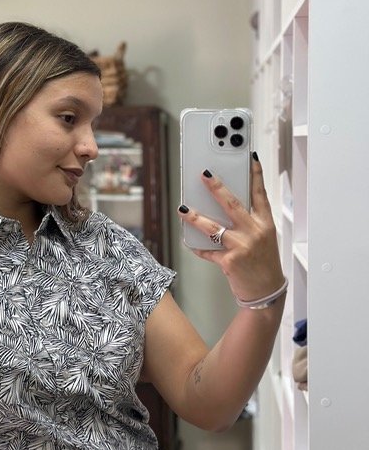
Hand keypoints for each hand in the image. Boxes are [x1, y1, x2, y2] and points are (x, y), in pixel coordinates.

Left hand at [177, 155, 283, 301]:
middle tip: (204, 175)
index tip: (250, 158)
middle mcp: (255, 232)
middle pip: (232, 204)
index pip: (260, 194)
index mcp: (265, 224)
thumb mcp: (263, 238)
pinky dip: (197, 246)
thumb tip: (221, 207)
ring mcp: (242, 246)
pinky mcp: (230, 261)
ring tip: (183, 208)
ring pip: (213, 227)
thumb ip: (248, 222)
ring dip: (195, 217)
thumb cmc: (264, 263)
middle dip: (216, 187)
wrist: (267, 292)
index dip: (255, 175)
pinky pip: (208, 250)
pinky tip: (188, 241)